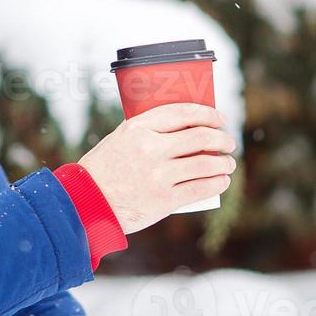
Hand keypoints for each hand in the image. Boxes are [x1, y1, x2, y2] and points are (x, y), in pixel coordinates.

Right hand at [76, 102, 236, 234]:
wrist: (87, 202)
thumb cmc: (105, 168)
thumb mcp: (120, 138)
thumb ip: (147, 130)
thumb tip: (185, 124)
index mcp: (138, 127)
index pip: (184, 113)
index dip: (208, 114)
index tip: (219, 119)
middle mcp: (150, 148)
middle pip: (201, 137)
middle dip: (222, 139)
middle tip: (228, 143)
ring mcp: (158, 175)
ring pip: (206, 164)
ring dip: (224, 163)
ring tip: (228, 163)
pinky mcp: (164, 200)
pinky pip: (201, 188)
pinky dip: (218, 183)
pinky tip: (222, 180)